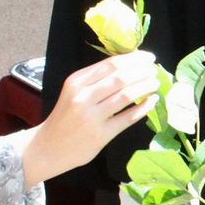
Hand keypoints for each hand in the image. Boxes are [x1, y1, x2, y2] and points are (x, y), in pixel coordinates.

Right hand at [20, 51, 158, 184]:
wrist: (48, 148)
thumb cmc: (65, 117)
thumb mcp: (73, 92)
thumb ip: (96, 80)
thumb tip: (130, 65)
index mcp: (76, 82)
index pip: (110, 64)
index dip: (134, 59)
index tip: (148, 57)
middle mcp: (83, 97)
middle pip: (120, 77)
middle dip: (142, 71)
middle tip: (155, 70)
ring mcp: (92, 117)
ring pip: (126, 95)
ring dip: (145, 87)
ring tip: (155, 83)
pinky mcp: (101, 135)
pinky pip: (128, 118)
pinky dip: (143, 108)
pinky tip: (151, 101)